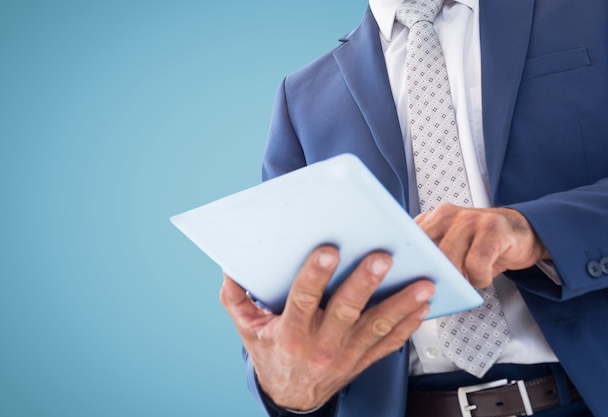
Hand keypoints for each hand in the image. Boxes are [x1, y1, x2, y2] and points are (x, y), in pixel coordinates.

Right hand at [219, 246, 433, 411]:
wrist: (290, 396)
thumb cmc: (271, 355)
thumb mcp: (247, 328)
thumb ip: (237, 297)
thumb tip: (231, 267)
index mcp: (292, 333)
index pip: (304, 300)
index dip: (315, 275)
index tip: (328, 251)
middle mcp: (321, 345)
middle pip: (346, 311)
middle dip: (365, 283)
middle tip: (382, 258)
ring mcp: (346, 355)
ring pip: (376, 327)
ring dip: (401, 304)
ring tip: (422, 284)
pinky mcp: (362, 361)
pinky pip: (389, 345)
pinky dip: (408, 326)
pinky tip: (422, 307)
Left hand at [415, 203, 549, 287]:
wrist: (521, 232)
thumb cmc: (482, 245)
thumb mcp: (450, 249)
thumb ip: (430, 258)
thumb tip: (410, 284)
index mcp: (431, 219)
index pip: (406, 241)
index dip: (406, 264)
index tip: (408, 281)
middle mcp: (446, 214)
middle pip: (425, 252)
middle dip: (433, 276)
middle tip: (445, 286)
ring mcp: (469, 218)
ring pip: (449, 258)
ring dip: (459, 279)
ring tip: (468, 279)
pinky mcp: (492, 228)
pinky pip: (476, 264)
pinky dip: (479, 278)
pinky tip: (483, 277)